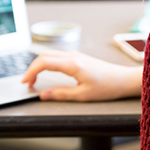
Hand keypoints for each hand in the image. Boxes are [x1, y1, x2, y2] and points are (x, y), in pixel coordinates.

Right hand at [22, 50, 141, 101]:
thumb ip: (61, 94)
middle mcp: (72, 56)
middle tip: (27, 83)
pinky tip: (47, 72)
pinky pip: (57, 56)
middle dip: (32, 68)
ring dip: (39, 65)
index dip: (31, 71)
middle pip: (44, 56)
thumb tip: (44, 95)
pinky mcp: (78, 58)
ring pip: (50, 54)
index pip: (44, 62)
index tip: (25, 82)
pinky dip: (47, 63)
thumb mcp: (83, 95)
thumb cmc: (107, 87)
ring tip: (34, 79)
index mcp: (72, 64)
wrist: (123, 79)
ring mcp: (76, 55)